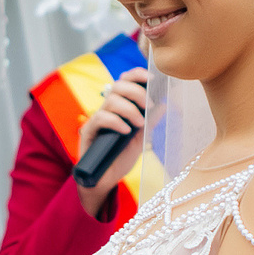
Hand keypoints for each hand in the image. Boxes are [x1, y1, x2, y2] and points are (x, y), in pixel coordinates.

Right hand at [75, 68, 155, 217]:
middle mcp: (108, 109)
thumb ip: (150, 121)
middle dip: (136, 91)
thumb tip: (165, 104)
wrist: (105, 180)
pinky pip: (101, 118)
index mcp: (120, 107)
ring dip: (129, 109)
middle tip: (148, 105)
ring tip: (139, 124)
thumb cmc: (120, 158)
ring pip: (111, 100)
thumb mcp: (141, 138)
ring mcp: (97, 119)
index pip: (125, 81)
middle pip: (118, 85)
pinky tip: (126, 131)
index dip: (136, 74)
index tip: (151, 78)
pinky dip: (116, 122)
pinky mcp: (89, 131)